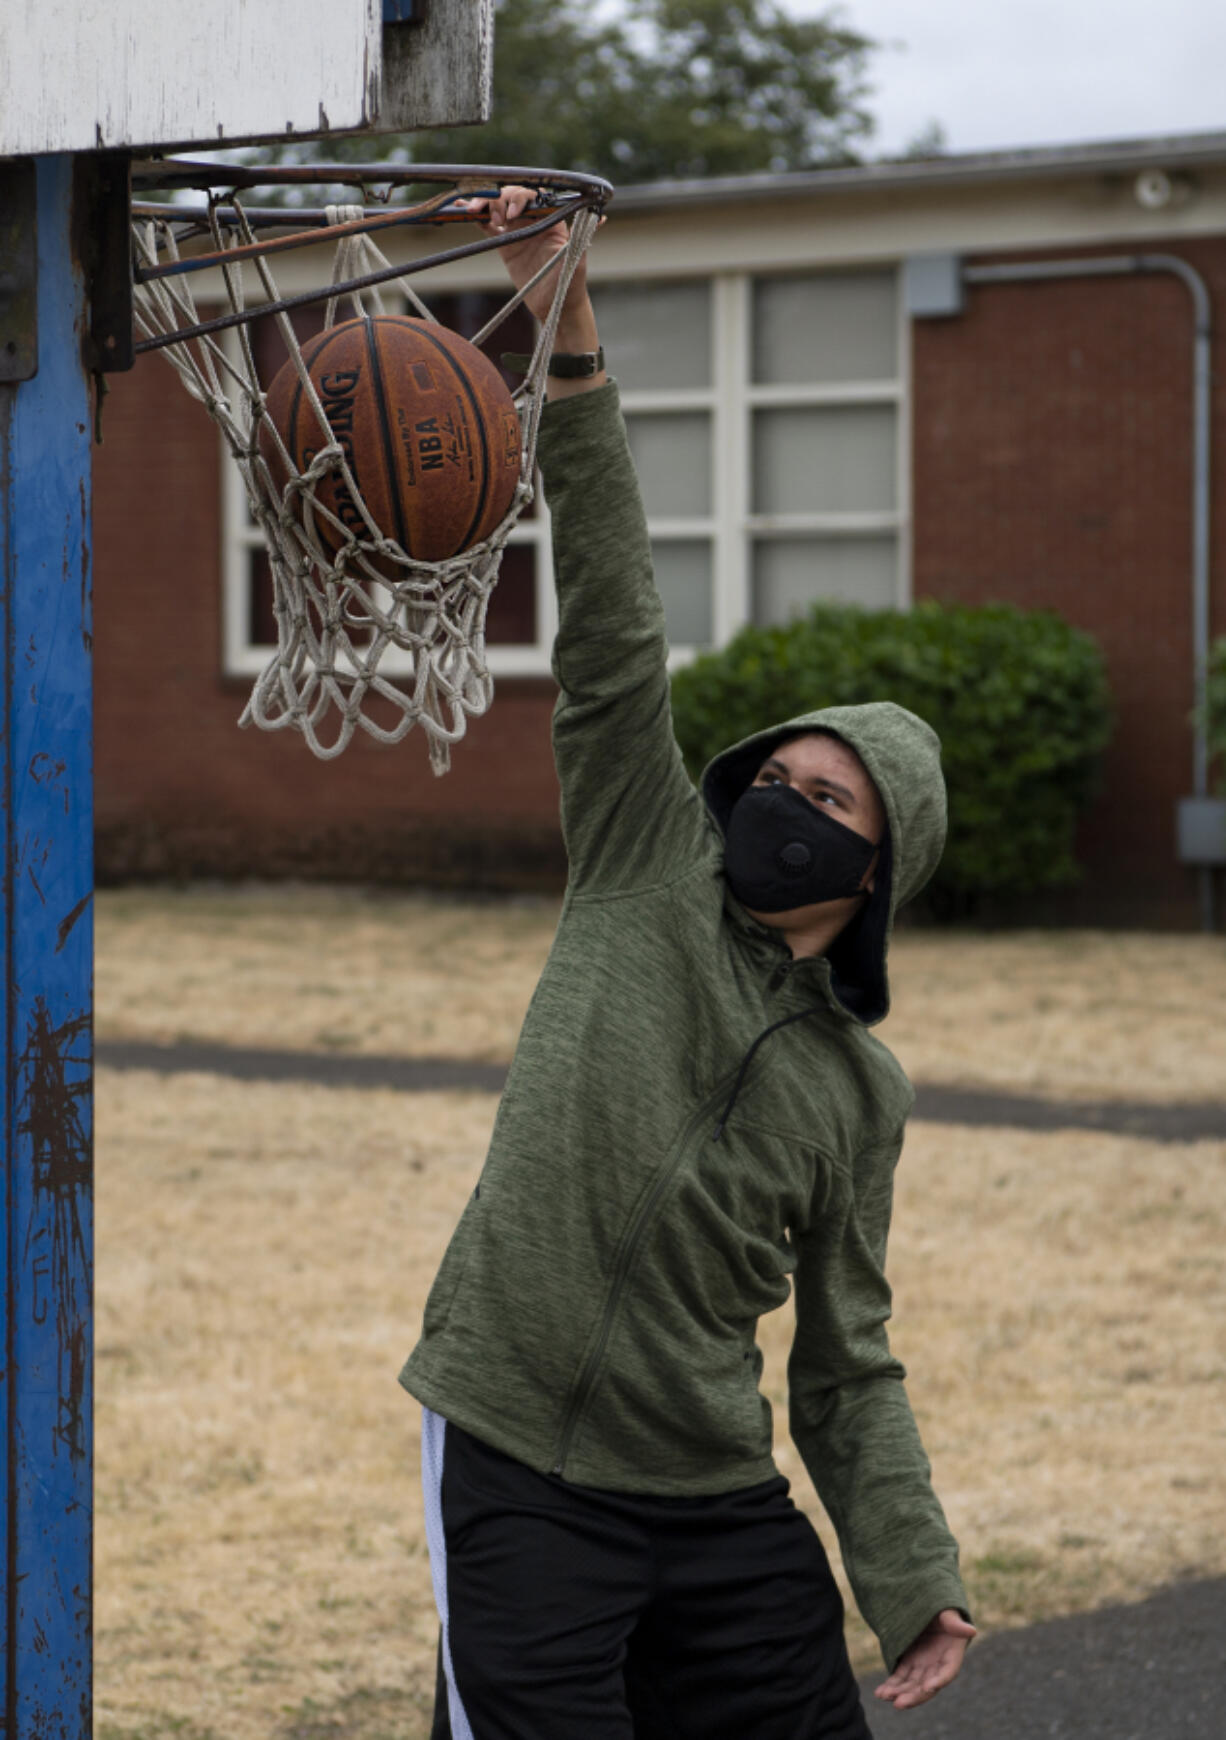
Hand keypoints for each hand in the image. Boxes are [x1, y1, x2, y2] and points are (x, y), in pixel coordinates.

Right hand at [459, 186, 603, 396]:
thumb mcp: (576, 261)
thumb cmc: (570, 285)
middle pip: (512, 197)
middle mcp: (534, 221)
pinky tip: (462, 211)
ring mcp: (518, 232)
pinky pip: (488, 227)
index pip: (533, 196)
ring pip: (498, 208)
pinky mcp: (506, 246)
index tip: (514, 213)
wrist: (556, 309)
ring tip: (475, 213)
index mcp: (551, 219)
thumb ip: (582, 237)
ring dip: (485, 204)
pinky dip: (477, 217)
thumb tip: (599, 216)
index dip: (521, 198)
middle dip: (500, 199)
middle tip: (496, 218)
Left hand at [874, 1609, 976, 1710]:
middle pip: (927, 1685)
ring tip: (883, 1695)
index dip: (939, 1680)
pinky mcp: (909, 1662)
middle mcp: (937, 1666)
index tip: (927, 1687)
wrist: (929, 1607)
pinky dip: (892, 1685)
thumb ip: (955, 1623)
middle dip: (913, 1696)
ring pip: (912, 1685)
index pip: (947, 1672)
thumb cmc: (943, 1609)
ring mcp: (923, 1665)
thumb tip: (972, 1630)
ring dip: (899, 1692)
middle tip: (898, 1703)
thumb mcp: (948, 1613)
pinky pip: (901, 1677)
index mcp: (952, 1655)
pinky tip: (880, 1692)